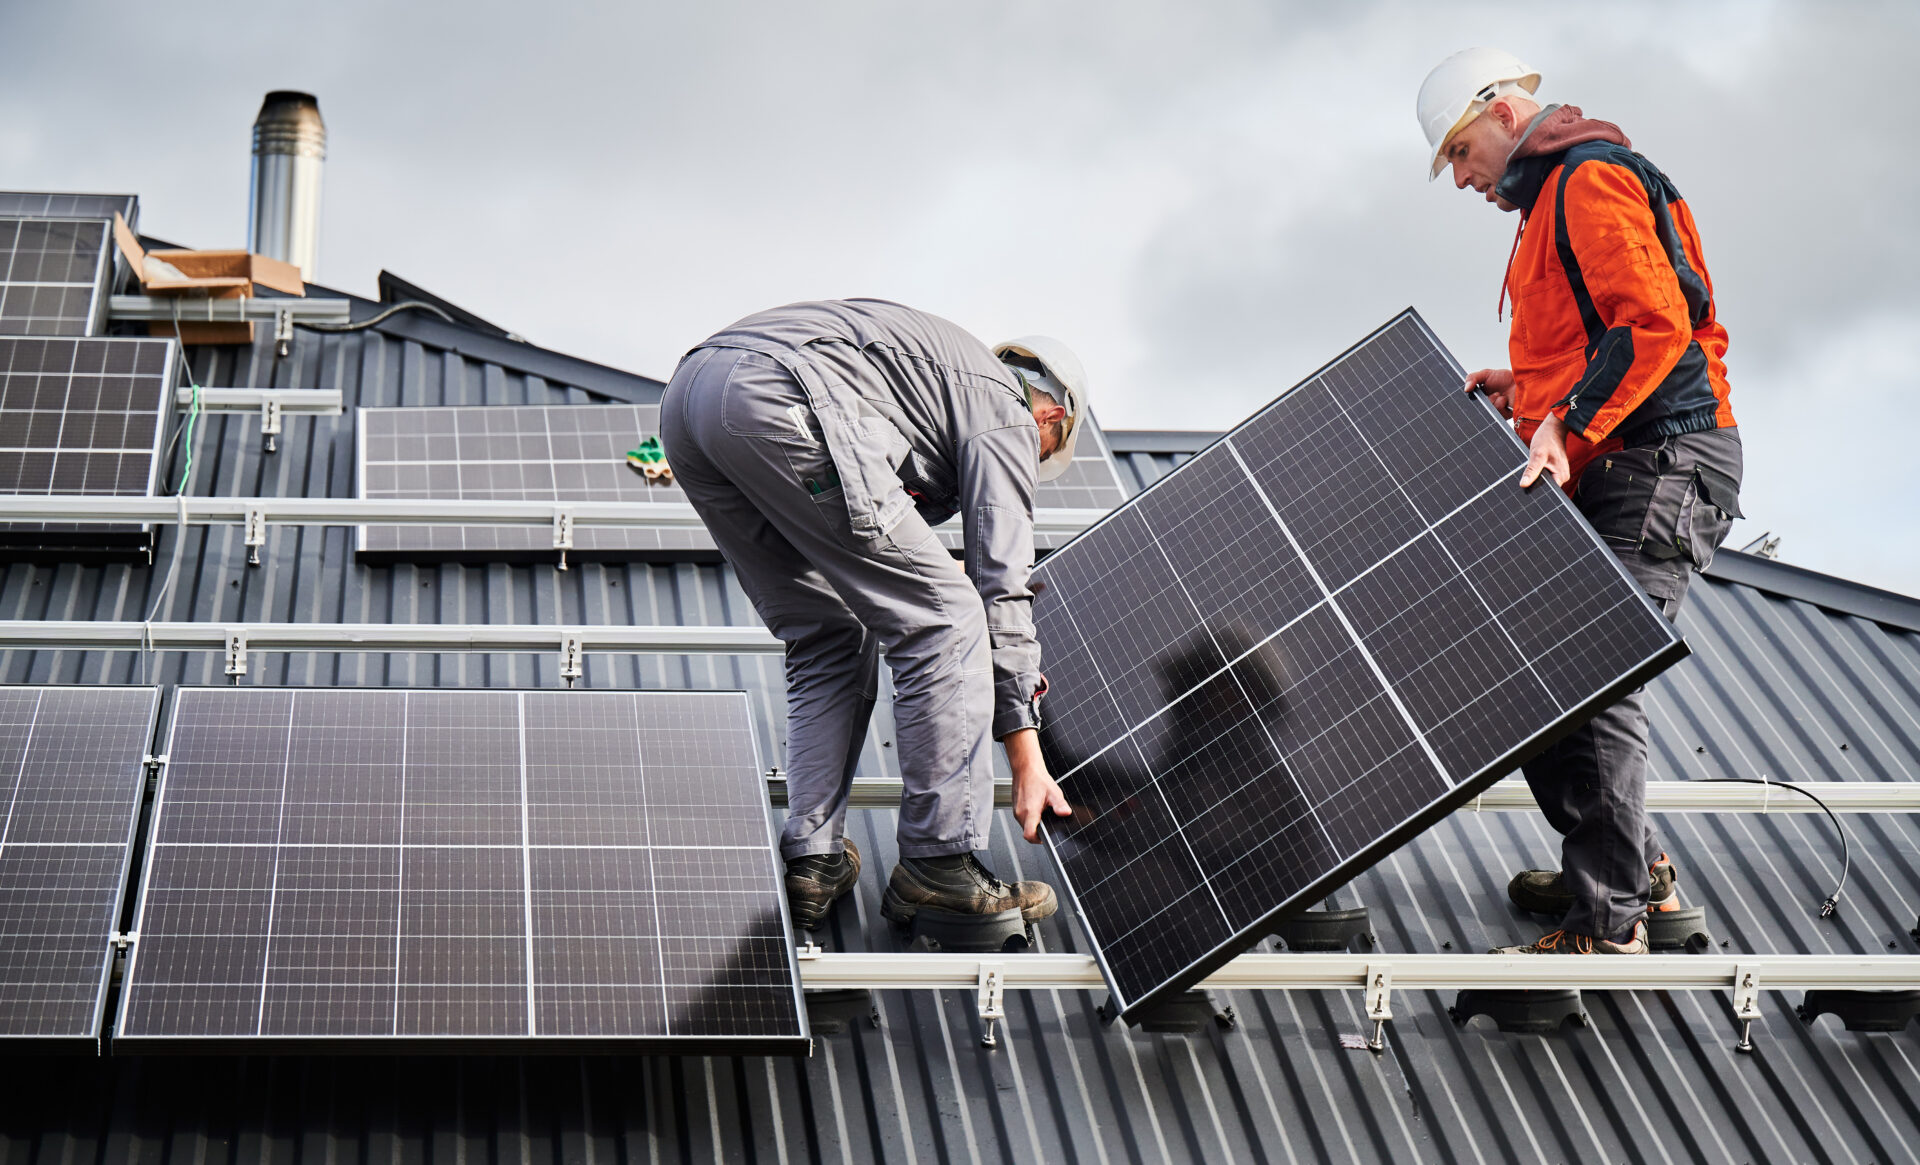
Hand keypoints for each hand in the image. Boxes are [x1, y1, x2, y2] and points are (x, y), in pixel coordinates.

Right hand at [1002, 728, 1070, 842]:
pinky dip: (1031, 818)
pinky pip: (1023, 819)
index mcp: (1029, 812)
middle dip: (1039, 831)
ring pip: (1025, 826)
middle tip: (1048, 822)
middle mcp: (1020, 814)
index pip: (1029, 835)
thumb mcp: (1053, 793)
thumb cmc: (1037, 779)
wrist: (1026, 769)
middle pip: (1028, 832)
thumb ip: (1060, 805)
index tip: (1046, 837)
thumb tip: (1066, 813)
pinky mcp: (1015, 809)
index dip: (1038, 839)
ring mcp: (1016, 812)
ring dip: (1034, 824)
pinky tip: (1037, 809)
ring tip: (1043, 813)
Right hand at [1464, 367, 1514, 419]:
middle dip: (1481, 400)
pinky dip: (1499, 405)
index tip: (1468, 393)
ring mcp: (1494, 411)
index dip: (1469, 398)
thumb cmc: (1507, 378)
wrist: (1525, 382)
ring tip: (1499, 394)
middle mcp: (1486, 405)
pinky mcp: (1503, 417)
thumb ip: (1473, 378)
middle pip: (1476, 408)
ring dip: (1492, 401)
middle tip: (1486, 395)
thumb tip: (1465, 389)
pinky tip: (1504, 400)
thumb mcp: (1486, 374)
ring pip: (1486, 411)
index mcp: (1480, 396)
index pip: (1470, 400)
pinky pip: (1496, 414)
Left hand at [1519, 413, 1570, 488]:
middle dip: (1534, 486)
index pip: (1548, 492)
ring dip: (1534, 480)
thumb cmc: (1547, 438)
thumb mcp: (1537, 454)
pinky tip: (1529, 472)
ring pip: (1543, 482)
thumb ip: (1532, 470)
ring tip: (1525, 476)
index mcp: (1561, 476)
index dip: (1536, 492)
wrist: (1553, 427)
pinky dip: (1536, 474)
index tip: (1524, 493)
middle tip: (1522, 483)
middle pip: (1545, 488)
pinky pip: (1543, 476)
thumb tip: (1523, 484)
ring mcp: (1558, 473)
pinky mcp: (1553, 469)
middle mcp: (1561, 476)